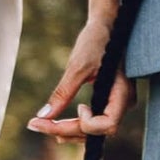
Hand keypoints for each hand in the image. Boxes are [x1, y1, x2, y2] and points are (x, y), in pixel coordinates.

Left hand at [28, 12, 135, 140]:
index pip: (108, 125)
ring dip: (68, 131)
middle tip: (36, 124)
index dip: (87, 124)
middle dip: (67, 131)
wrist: (105, 27)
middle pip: (96, 131)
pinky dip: (74, 126)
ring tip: (42, 126)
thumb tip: (43, 116)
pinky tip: (56, 126)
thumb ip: (63, 93)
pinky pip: (91, 123)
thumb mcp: (77, 66)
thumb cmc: (96, 41)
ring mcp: (115, 106)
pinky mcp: (106, 104)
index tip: (76, 107)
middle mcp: (122, 104)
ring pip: (92, 131)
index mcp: (122, 93)